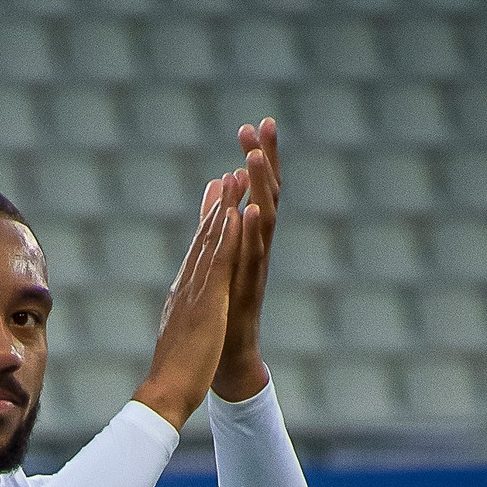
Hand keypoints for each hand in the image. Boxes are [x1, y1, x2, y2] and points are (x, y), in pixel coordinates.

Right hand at [133, 171, 245, 431]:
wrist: (165, 394)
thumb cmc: (173, 376)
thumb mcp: (181, 340)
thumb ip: (182, 323)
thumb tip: (181, 319)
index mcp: (183, 297)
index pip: (197, 256)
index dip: (208, 226)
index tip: (218, 201)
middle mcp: (187, 288)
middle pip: (204, 240)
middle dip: (217, 206)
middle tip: (229, 174)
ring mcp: (195, 293)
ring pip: (211, 243)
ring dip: (225, 209)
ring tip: (236, 178)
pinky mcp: (207, 303)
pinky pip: (220, 263)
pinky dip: (228, 235)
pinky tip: (238, 214)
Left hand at [211, 116, 279, 402]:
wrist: (228, 360)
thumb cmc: (225, 310)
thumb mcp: (220, 258)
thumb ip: (220, 221)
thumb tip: (220, 185)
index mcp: (249, 241)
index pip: (256, 190)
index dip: (257, 159)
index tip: (254, 125)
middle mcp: (257, 251)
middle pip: (266, 196)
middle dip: (265, 161)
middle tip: (265, 125)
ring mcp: (255, 270)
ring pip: (263, 223)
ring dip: (259, 189)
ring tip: (254, 159)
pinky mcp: (249, 292)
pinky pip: (253, 258)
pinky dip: (253, 233)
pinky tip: (253, 210)